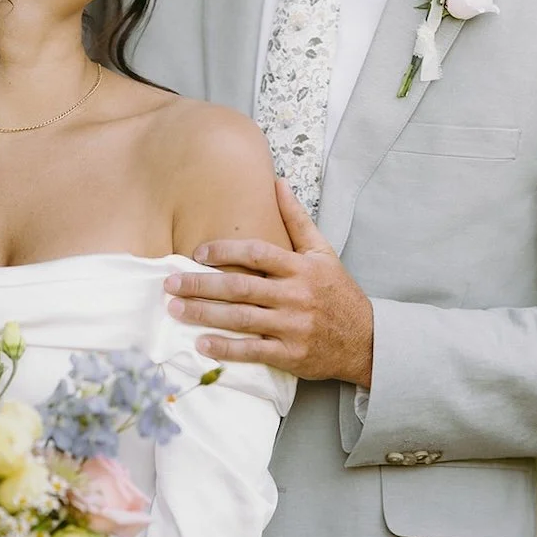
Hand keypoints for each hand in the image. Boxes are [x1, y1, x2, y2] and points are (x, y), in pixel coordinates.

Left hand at [164, 178, 373, 384]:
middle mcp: (295, 296)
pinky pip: (253, 350)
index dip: (225, 250)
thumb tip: (278, 183)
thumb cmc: (337, 292)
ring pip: (241, 318)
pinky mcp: (291, 354)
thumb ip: (296, 219)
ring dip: (204, 314)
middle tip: (170, 283)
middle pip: (241, 287)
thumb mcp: (323, 252)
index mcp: (301, 268)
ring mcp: (293, 326)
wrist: (366, 339)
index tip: (197, 252)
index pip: (257, 253)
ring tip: (175, 309)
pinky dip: (226, 348)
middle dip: (201, 284)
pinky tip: (201, 344)